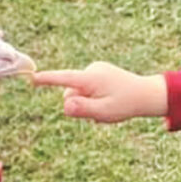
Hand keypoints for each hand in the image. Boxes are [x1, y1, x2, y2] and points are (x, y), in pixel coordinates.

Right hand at [32, 62, 167, 122]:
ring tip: (108, 106)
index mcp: (91, 78)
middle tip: (100, 112)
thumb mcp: (104, 112)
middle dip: (79, 104)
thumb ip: (83, 109)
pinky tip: (109, 100)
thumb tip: (65, 105)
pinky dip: (93, 96)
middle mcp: (91, 70)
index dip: (46, 79)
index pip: (63, 78)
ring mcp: (96, 69)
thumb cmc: (127, 104)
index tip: (31, 78)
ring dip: (88, 101)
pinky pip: (86, 87)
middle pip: (70, 91)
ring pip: (78, 91)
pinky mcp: (99, 72)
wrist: (149, 94)